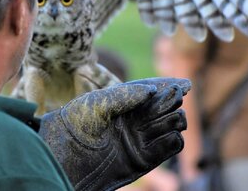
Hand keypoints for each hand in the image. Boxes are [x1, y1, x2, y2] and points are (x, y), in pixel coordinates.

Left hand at [39, 77, 188, 190]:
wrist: (63, 159)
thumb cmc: (74, 126)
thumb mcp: (96, 104)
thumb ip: (124, 95)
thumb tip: (152, 90)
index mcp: (120, 103)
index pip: (150, 92)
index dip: (167, 88)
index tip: (185, 85)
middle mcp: (131, 121)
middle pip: (162, 108)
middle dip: (172, 102)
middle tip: (176, 97)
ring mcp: (137, 140)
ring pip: (168, 126)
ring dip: (174, 120)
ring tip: (174, 116)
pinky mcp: (140, 161)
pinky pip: (166, 149)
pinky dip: (173, 141)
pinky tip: (173, 134)